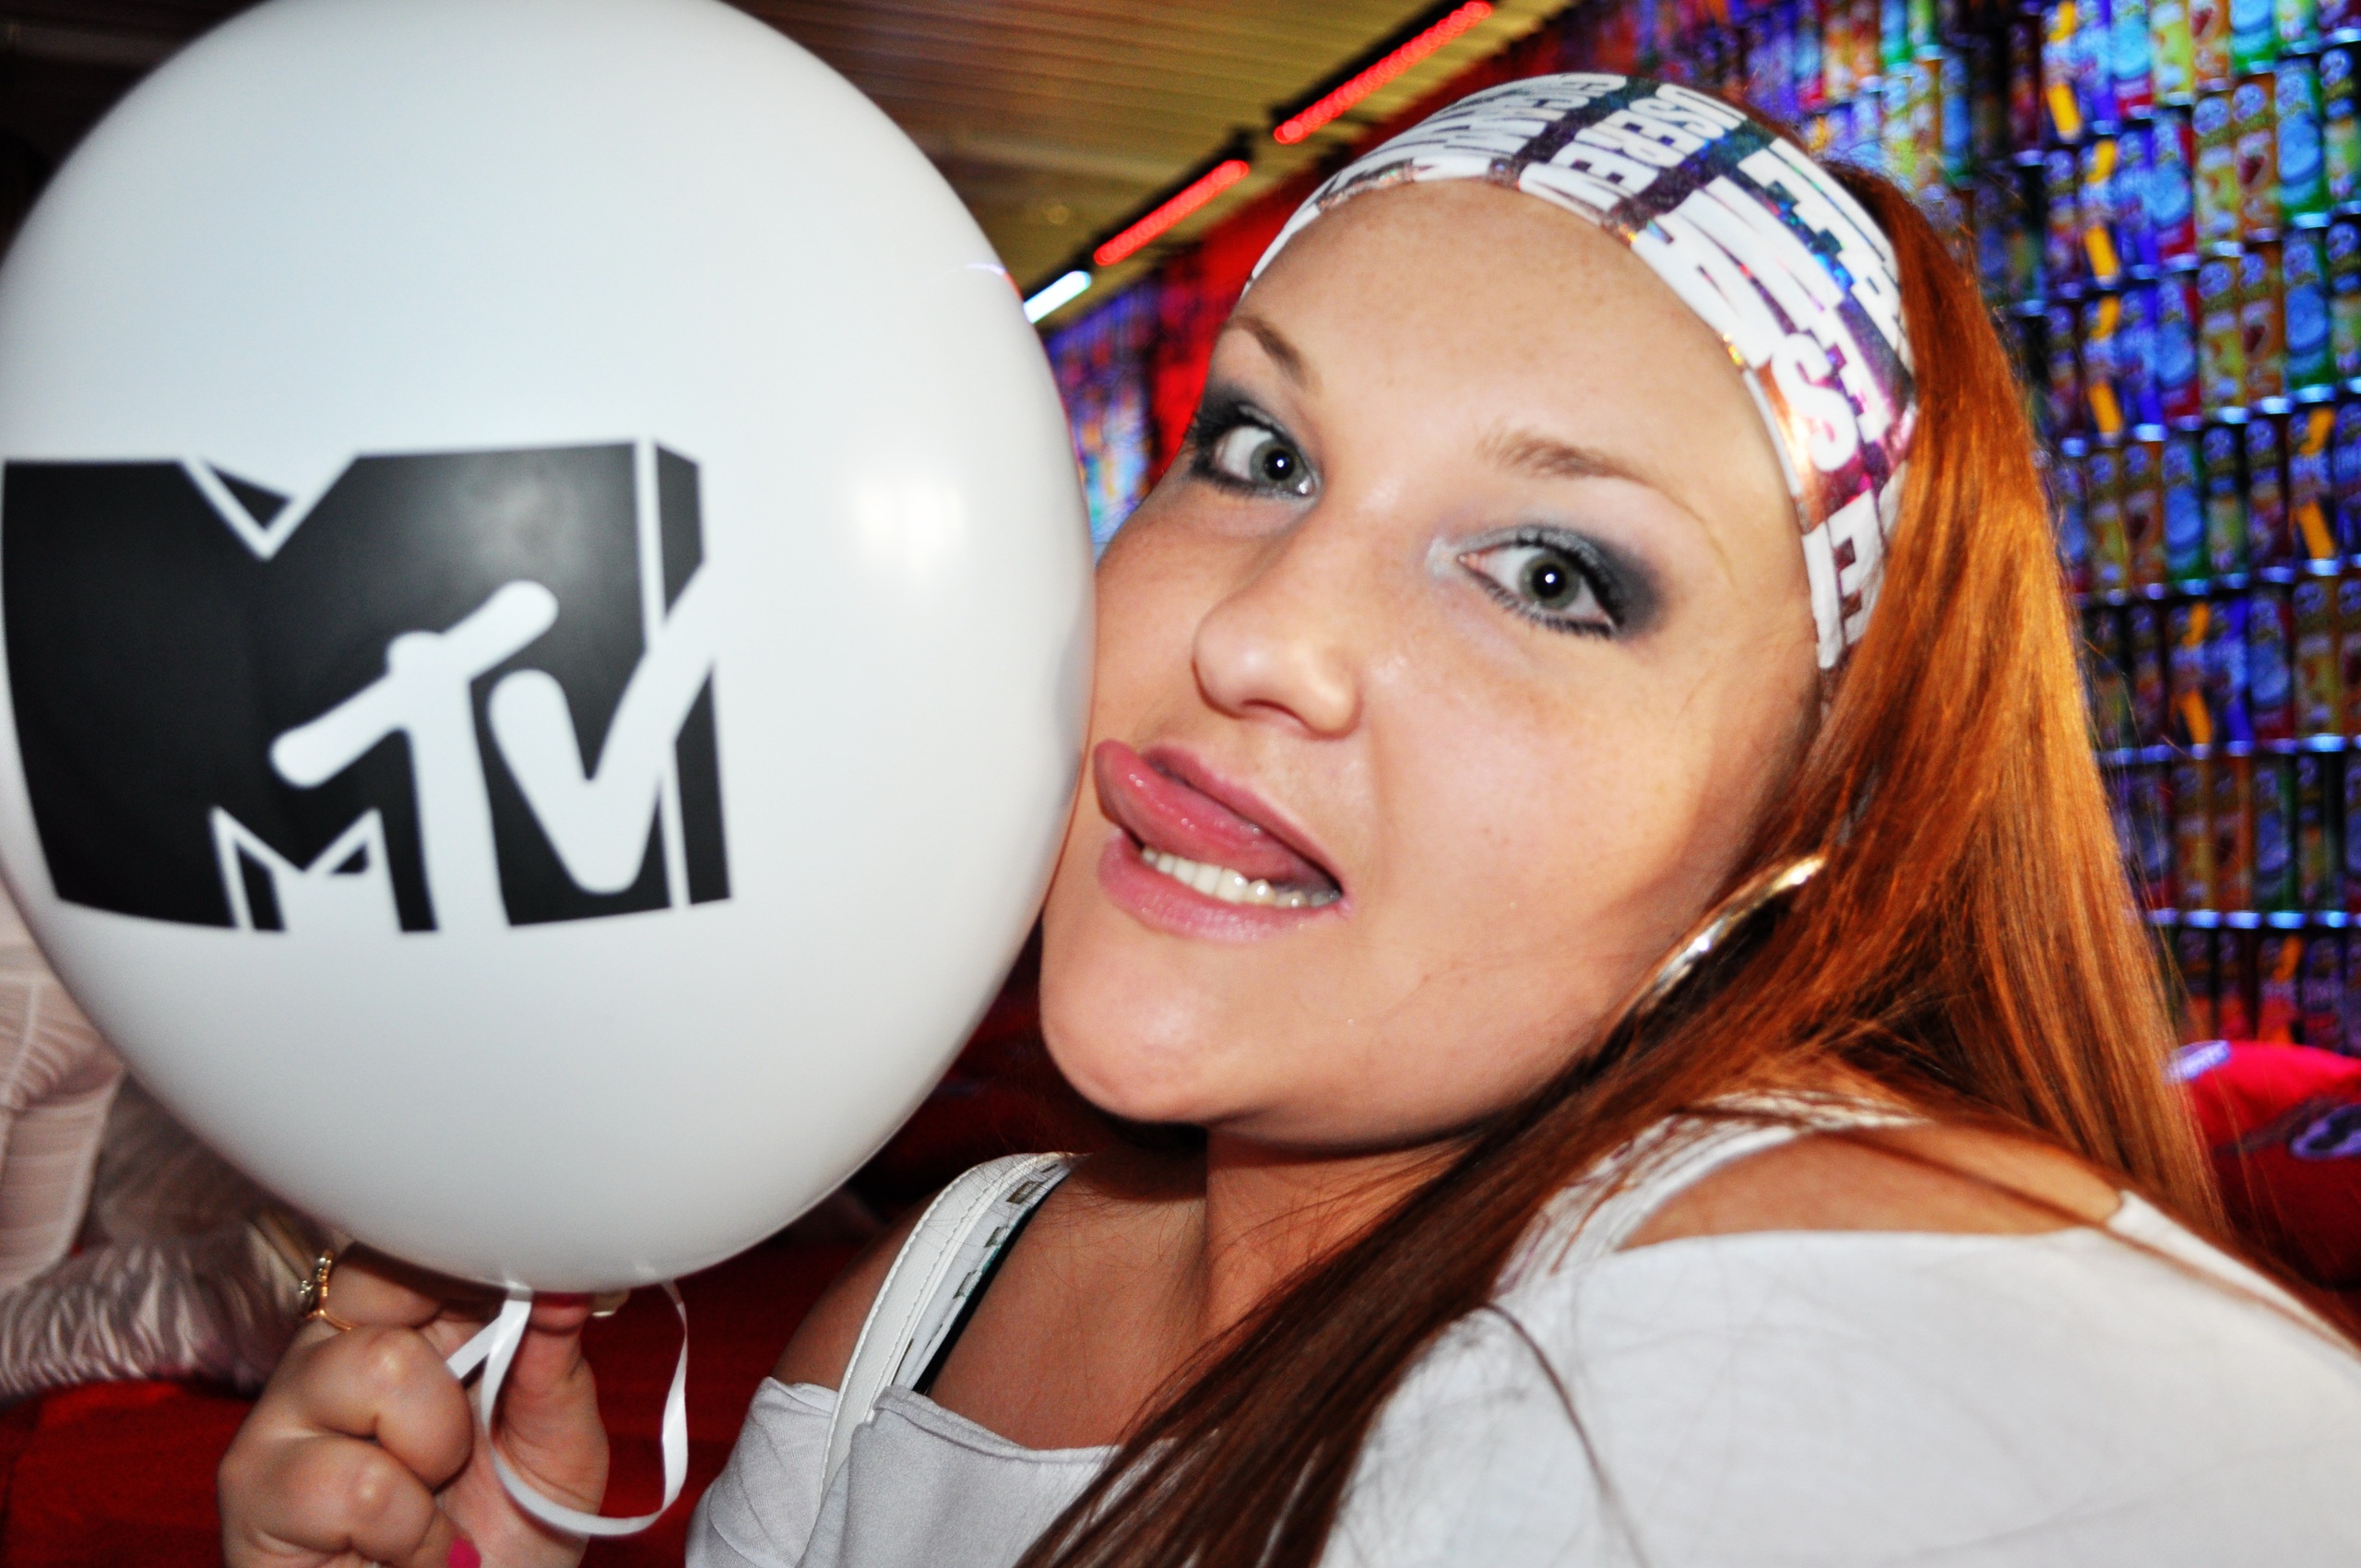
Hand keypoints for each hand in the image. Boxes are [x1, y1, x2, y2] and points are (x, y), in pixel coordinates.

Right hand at [219, 1248, 609, 1567]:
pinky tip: (402, 1553)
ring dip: (435, 1451)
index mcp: (405, 1333)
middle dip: (458, 1357)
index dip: (462, 1254)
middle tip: (467, 1440)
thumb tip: (568, 1276)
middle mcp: (331, 1360)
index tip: (515, 1289)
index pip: (407, 1243)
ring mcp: (282, 1424)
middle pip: (381, 1280)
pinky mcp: (253, 1494)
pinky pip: (352, 1479)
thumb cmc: (505, 1546)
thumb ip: (558, 1361)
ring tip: (433, 1503)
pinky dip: (407, 1530)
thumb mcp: (558, 1447)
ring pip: (374, 1368)